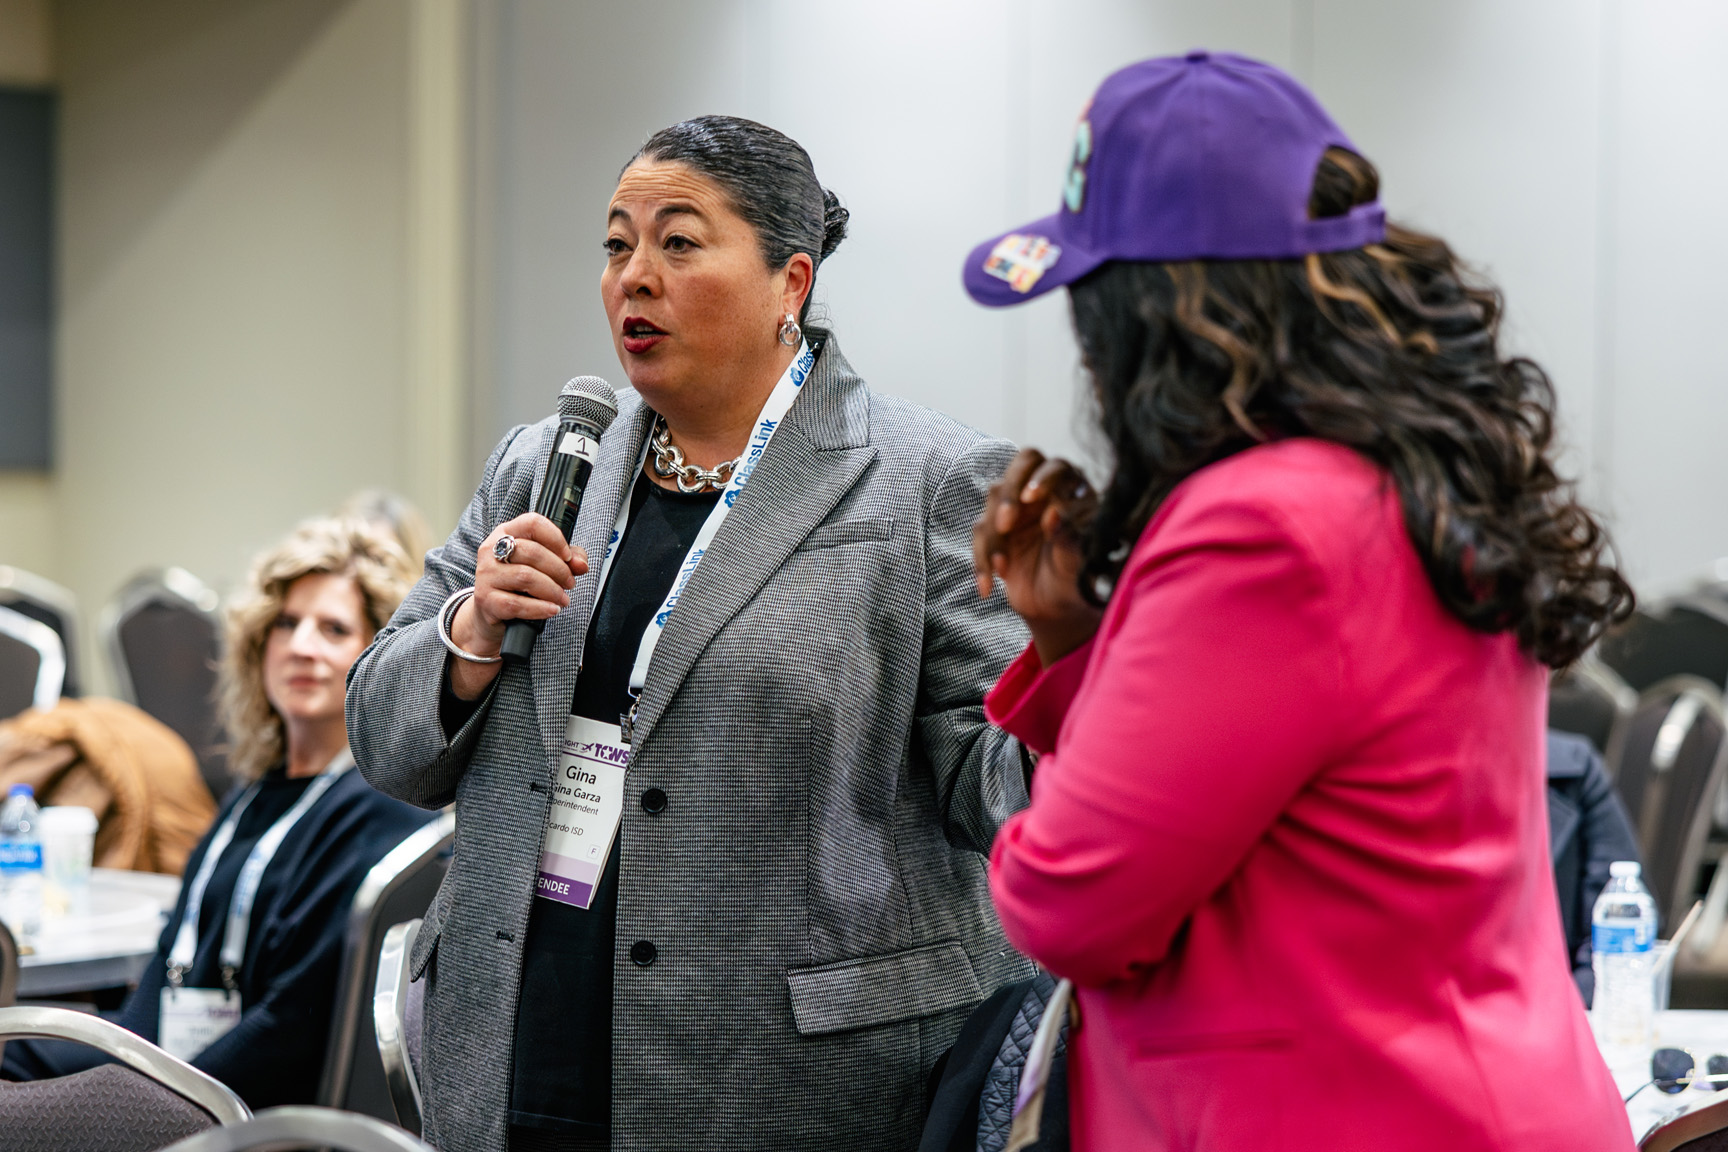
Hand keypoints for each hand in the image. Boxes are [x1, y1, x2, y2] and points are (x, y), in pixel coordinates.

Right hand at [448, 514, 588, 697]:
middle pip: (532, 551)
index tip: (568, 556)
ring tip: (562, 602)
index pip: (532, 522)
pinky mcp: (486, 603)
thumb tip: (582, 561)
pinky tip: (551, 613)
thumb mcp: (539, 572)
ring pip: (527, 576)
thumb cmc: (517, 592)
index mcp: (504, 535)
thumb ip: (563, 561)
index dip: (556, 537)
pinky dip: (541, 608)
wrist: (486, 625)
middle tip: (569, 585)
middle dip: (558, 569)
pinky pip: (518, 603)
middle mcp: (490, 552)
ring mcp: (484, 577)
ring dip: (553, 591)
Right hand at [973, 449, 1103, 666]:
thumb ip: (1069, 537)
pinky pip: (980, 533)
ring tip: (1002, 568)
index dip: (1042, 478)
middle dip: (1009, 494)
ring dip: (993, 534)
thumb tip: (1053, 515)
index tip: (1030, 498)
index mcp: (1074, 492)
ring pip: (995, 499)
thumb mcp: (1078, 563)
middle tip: (1005, 523)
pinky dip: (981, 559)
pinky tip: (988, 586)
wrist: (1057, 608)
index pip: (1056, 467)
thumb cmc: (1076, 580)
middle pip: (1022, 466)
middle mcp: (1046, 492)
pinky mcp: (997, 529)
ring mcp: (1019, 507)